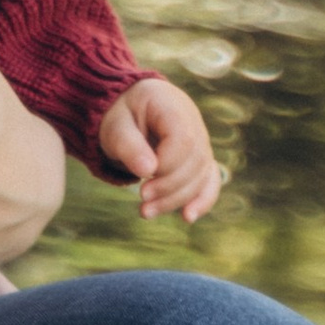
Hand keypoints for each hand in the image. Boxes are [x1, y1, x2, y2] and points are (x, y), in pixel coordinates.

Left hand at [98, 76, 224, 223]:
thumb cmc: (121, 117)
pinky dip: (202, 200)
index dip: (168, 165)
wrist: (129, 110)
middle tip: (142, 200)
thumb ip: (129, 145)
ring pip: (202, 175)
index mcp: (172, 106)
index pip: (184, 139)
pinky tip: (187, 218)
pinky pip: (209, 180)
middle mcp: (193, 121)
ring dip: (178, 199)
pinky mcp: (200, 159)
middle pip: (196, 161)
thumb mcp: (115, 127)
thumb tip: (148, 170)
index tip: (143, 178)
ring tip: (146, 212)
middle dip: (170, 187)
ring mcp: (201, 140)